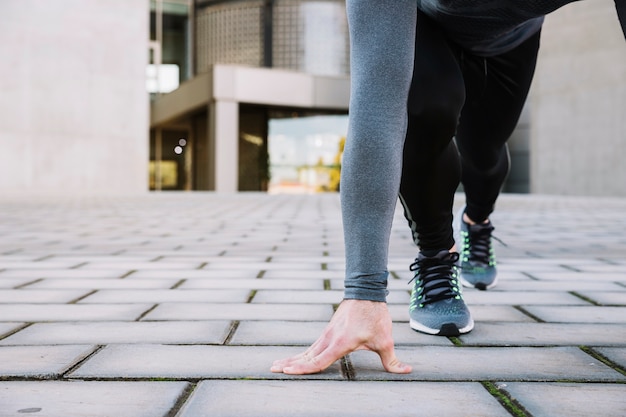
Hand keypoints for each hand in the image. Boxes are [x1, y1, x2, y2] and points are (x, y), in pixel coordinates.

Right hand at [271, 299, 411, 374]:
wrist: (366, 292)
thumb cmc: (375, 316)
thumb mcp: (385, 340)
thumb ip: (392, 360)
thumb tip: (406, 370)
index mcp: (340, 343)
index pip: (318, 360)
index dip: (303, 368)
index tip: (287, 371)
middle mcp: (329, 339)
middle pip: (306, 355)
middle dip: (289, 363)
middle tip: (273, 369)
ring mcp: (327, 334)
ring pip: (306, 350)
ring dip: (292, 358)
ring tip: (276, 364)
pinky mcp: (329, 331)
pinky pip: (312, 346)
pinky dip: (301, 353)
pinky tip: (295, 358)